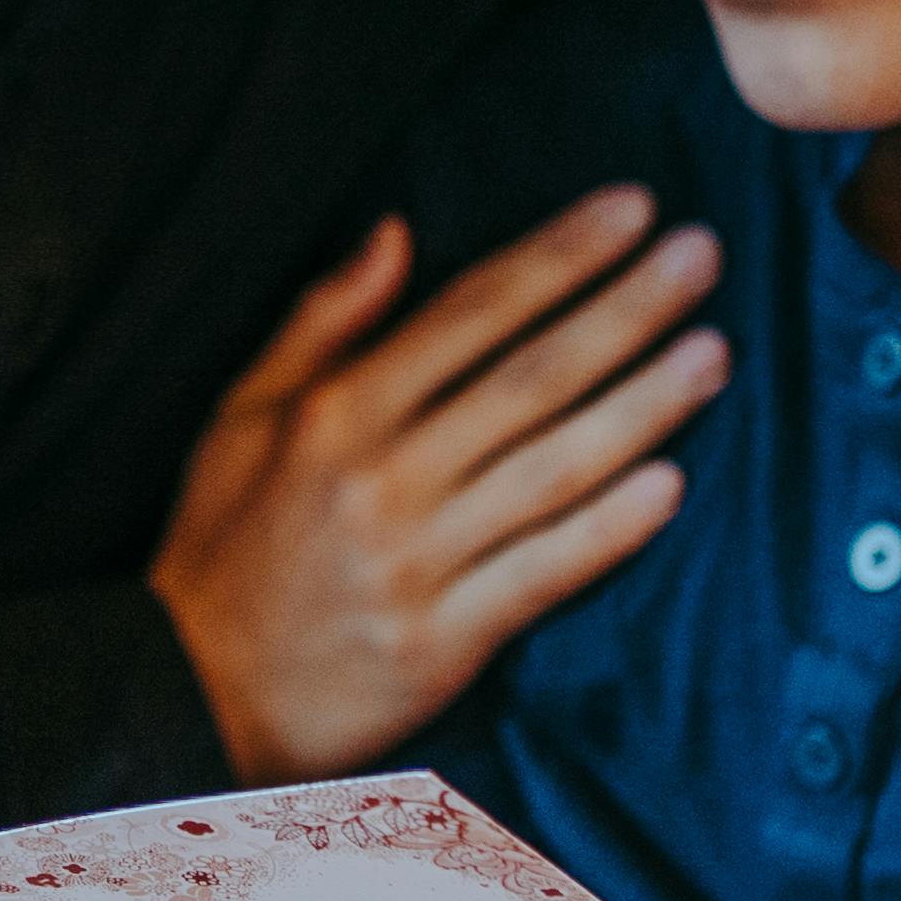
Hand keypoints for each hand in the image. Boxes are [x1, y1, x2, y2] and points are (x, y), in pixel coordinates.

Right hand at [153, 190, 728, 784]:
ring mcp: (417, 561)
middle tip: (704, 255)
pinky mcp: (443, 642)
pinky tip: (670, 485)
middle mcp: (383, 476)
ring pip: (553, 468)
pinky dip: (607, 529)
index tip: (633, 207)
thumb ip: (322, 320)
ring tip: (714, 354)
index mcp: (336, 411)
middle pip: (530, 377)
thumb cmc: (220, 544)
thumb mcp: (240, 414)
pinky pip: (542, 573)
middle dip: (626, 309)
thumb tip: (396, 230)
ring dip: (643, 407)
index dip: (559, 254)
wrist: (186, 693)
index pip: (471, 311)